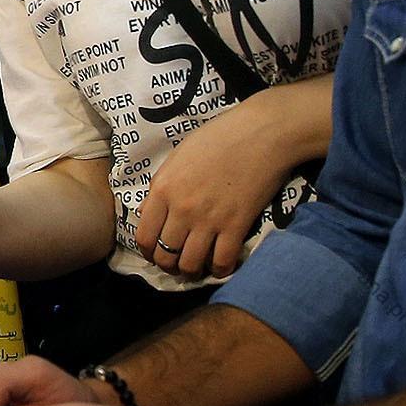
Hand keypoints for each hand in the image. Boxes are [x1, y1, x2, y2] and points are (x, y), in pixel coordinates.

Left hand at [134, 91, 294, 278]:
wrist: (261, 133)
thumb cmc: (218, 137)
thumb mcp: (177, 157)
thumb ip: (162, 187)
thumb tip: (149, 211)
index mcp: (162, 189)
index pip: (144, 236)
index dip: (148, 251)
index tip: (155, 253)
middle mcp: (181, 209)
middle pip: (165, 255)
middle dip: (168, 264)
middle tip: (176, 262)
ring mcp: (209, 220)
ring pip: (191, 265)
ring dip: (191, 271)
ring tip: (197, 267)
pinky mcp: (236, 226)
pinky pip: (222, 262)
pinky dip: (220, 270)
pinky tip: (221, 266)